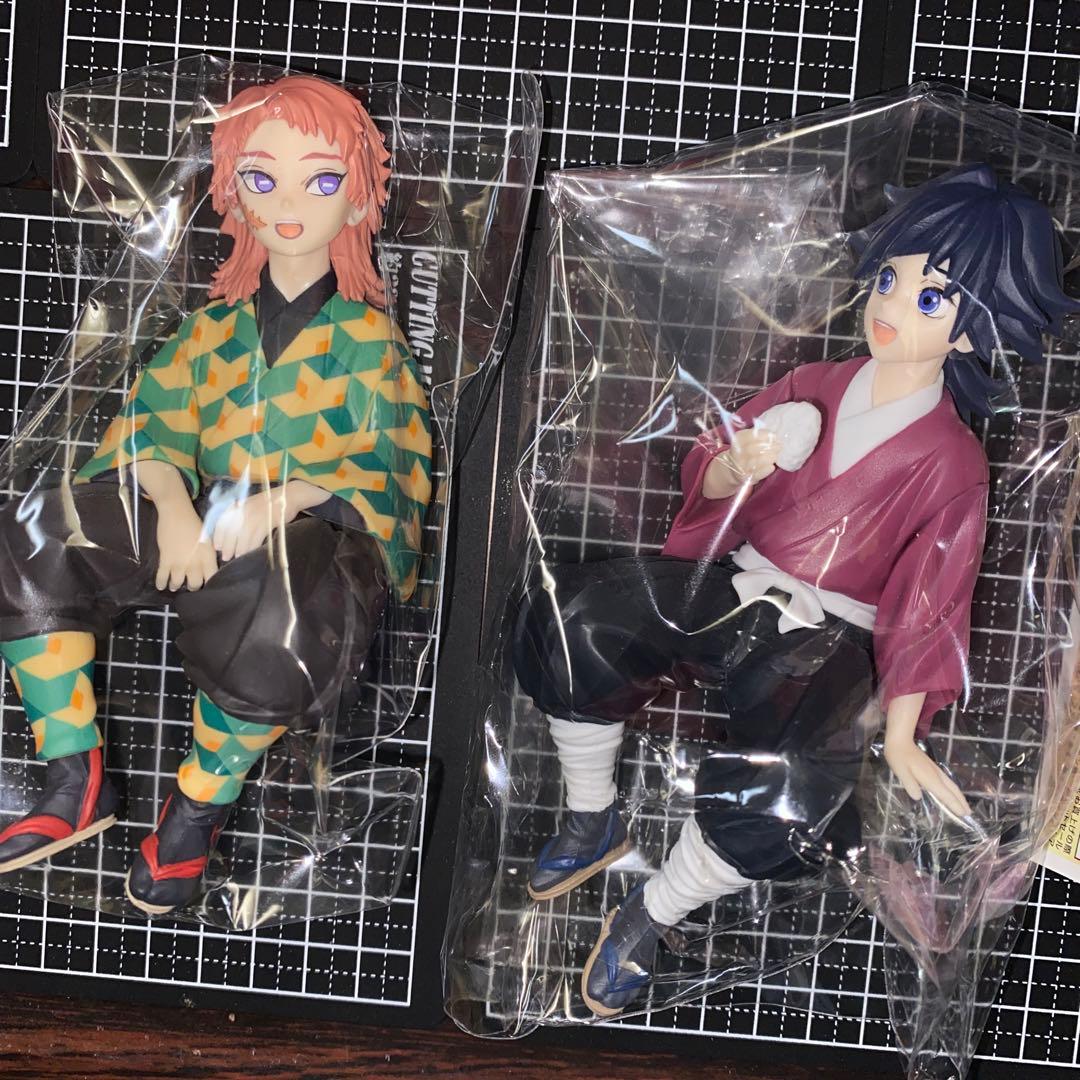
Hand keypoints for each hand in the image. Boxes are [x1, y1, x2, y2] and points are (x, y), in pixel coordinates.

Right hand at [154, 497, 216, 591]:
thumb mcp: (209, 540)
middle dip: (192, 587)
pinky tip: (161, 586)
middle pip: (195, 584)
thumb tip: (209, 567)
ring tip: (175, 586)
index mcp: (209, 557)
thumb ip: (209, 555)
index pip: (212, 578)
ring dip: (176, 585)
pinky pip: (162, 577)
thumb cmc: (195, 523)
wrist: (177, 513)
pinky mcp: (165, 560)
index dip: (210, 584)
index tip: (207, 586)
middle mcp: (195, 563)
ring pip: (178, 583)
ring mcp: (179, 563)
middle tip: (190, 585)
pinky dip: (161, 583)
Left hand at [212, 480, 329, 561]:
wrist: (288, 496)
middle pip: (231, 531)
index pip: (222, 521)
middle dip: (227, 546)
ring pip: (243, 536)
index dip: (218, 536)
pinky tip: (249, 553)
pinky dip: (251, 547)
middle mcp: (244, 509)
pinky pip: (256, 538)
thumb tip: (230, 534)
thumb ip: (240, 515)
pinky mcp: (266, 521)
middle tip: (225, 557)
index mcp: (238, 505)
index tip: (217, 546)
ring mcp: (256, 515)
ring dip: (239, 549)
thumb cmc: (269, 503)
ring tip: (237, 557)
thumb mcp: (250, 505)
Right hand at [728, 427, 780, 481]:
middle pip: (751, 449)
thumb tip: (773, 435)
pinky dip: (765, 470)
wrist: (734, 469)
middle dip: (768, 447)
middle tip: (779, 446)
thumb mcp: (748, 440)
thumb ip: (758, 435)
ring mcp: (739, 466)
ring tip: (776, 456)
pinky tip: (772, 467)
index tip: (775, 436)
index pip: (749, 436)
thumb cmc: (746, 451)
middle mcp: (736, 453)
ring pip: (753, 462)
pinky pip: (755, 474)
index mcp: (737, 440)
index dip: (763, 435)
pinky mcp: (745, 478)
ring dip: (767, 458)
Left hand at [884, 736, 970, 817]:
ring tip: (965, 806)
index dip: (954, 805)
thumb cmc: (898, 757)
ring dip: (959, 796)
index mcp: (929, 778)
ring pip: (952, 785)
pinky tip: (952, 792)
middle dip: (961, 802)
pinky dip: (953, 790)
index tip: (964, 815)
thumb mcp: (900, 772)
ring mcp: (936, 771)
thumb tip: (918, 797)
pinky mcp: (933, 768)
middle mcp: (936, 775)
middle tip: (969, 814)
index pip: (945, 794)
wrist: (901, 740)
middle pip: (953, 790)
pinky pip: (948, 782)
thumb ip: (910, 784)